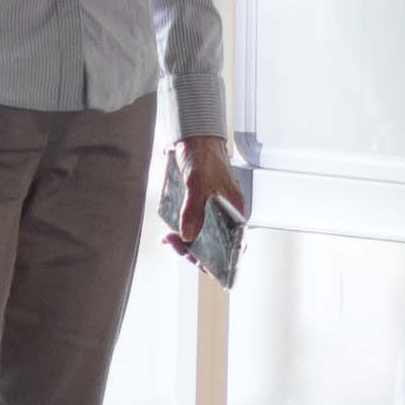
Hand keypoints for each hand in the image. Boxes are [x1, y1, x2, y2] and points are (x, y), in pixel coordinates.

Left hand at [160, 136, 248, 257]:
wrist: (193, 137)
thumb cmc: (204, 156)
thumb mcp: (197, 183)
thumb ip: (193, 210)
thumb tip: (187, 236)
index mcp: (234, 210)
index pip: (233, 244)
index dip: (221, 259)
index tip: (205, 267)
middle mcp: (225, 214)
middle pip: (214, 243)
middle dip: (195, 250)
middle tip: (177, 248)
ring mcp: (211, 211)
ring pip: (201, 236)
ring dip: (185, 242)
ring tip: (169, 241)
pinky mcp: (198, 207)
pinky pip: (191, 226)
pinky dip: (181, 232)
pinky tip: (169, 234)